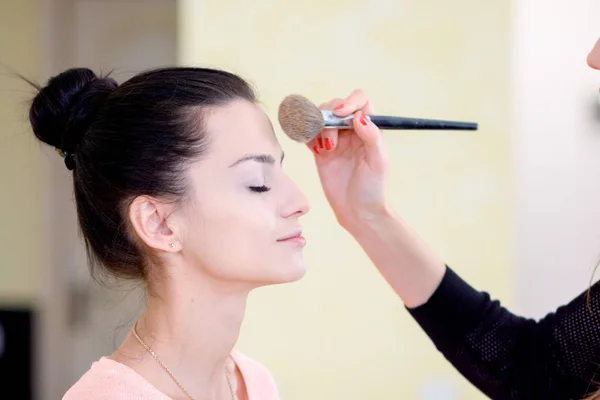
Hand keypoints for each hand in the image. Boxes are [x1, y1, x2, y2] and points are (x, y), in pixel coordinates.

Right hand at [307, 89, 389, 228]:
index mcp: (369, 128)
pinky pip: (309, 133)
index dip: (349, 101)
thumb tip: (359, 116)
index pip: (360, 100)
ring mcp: (334, 139)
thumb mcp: (379, 162)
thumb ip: (371, 137)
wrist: (357, 211)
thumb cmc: (373, 188)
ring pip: (319, 117)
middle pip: (335, 106)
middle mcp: (351, 130)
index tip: (340, 114)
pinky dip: (308, 137)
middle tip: (331, 143)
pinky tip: (316, 151)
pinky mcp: (320, 151)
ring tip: (325, 150)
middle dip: (328, 119)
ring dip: (317, 128)